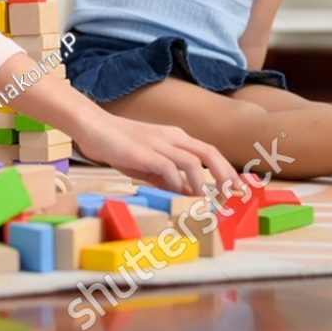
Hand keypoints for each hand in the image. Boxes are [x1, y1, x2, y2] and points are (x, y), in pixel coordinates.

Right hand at [75, 112, 238, 196]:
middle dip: (225, 175)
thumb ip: (167, 178)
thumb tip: (185, 195)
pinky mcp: (143, 152)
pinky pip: (168, 167)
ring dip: (202, 184)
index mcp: (176, 138)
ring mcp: (158, 143)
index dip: (226, 171)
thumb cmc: (119, 145)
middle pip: (209, 153)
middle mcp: (172, 137)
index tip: (238, 189)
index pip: (209, 153)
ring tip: (205, 202)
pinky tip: (177, 195)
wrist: (93, 127)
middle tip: (232, 196)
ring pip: (193, 162)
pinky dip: (176, 183)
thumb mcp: (148, 164)